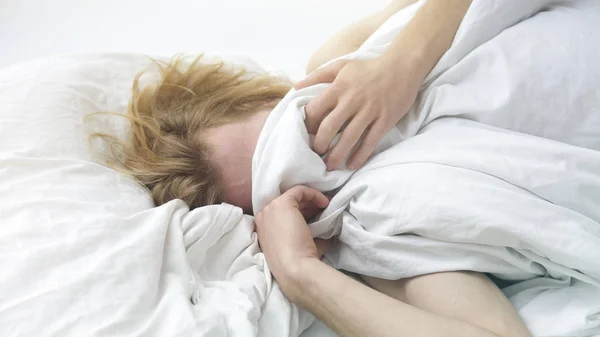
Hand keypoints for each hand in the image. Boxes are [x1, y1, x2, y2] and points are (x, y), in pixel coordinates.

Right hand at [255, 186, 329, 299]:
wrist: (294, 269)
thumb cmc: (297, 263)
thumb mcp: (299, 245)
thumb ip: (306, 233)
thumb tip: (324, 228)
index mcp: (264, 229)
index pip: (282, 215)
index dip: (301, 214)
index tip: (316, 218)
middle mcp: (263, 216)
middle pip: (286, 205)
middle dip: (306, 206)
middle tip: (322, 212)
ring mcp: (271, 209)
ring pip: (292, 197)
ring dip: (310, 201)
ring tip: (325, 207)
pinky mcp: (282, 203)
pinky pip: (299, 191)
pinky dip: (313, 194)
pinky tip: (325, 203)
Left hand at [295, 56, 423, 169]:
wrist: (402, 66)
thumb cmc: (368, 68)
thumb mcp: (341, 66)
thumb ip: (317, 75)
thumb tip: (295, 87)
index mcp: (339, 87)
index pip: (316, 110)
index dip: (308, 125)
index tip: (305, 135)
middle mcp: (352, 100)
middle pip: (330, 127)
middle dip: (320, 145)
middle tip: (316, 154)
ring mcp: (370, 111)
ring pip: (349, 138)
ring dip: (337, 155)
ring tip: (330, 166)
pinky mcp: (385, 120)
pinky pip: (370, 142)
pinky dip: (360, 156)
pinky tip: (351, 165)